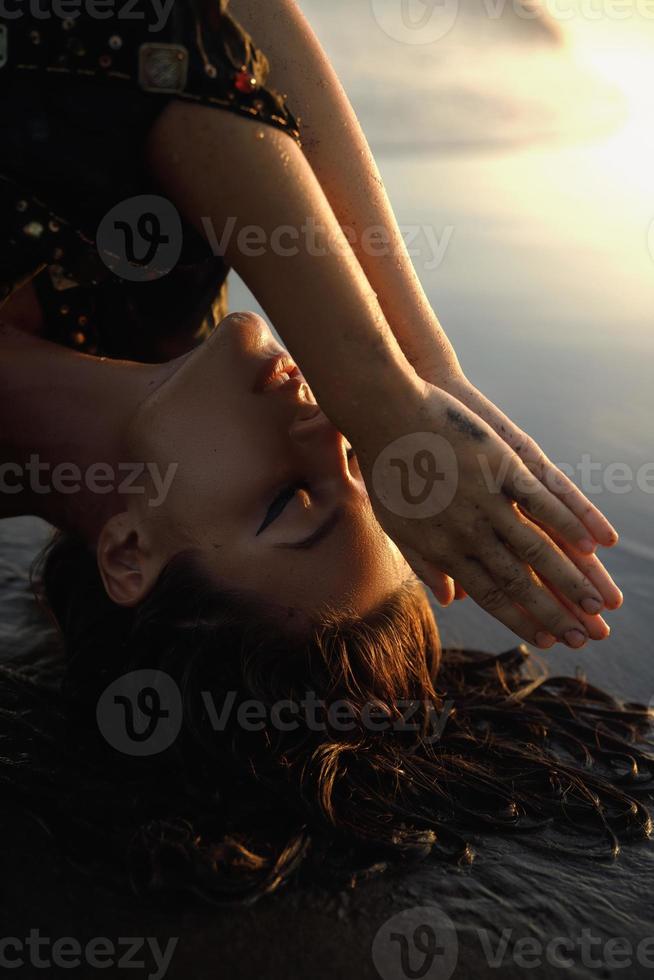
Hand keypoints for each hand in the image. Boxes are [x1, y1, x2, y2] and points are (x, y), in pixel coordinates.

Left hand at [355, 379, 611, 649]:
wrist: (387, 416)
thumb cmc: (388, 470)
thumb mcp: (396, 525)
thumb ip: (425, 563)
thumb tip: (451, 600)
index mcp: (443, 549)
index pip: (489, 594)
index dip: (521, 619)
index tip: (547, 640)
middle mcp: (468, 533)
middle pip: (520, 581)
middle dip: (556, 613)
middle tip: (585, 639)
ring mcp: (486, 500)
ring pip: (537, 549)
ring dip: (572, 579)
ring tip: (599, 606)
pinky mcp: (501, 467)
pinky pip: (542, 502)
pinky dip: (570, 525)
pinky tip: (595, 546)